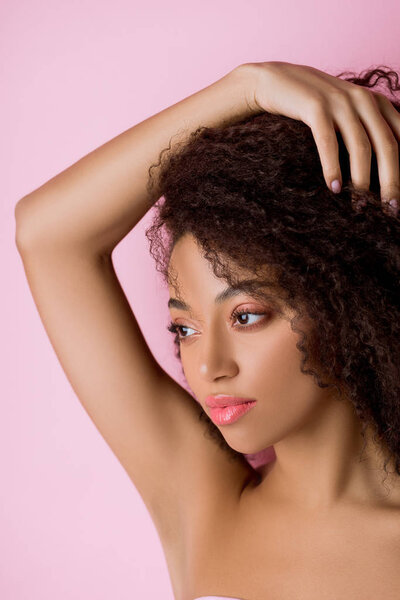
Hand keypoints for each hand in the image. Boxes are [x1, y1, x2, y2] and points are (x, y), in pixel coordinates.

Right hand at [242, 60, 399, 216]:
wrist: (275, 81)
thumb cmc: (312, 106)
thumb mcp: (346, 113)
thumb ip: (366, 131)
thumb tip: (383, 169)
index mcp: (376, 103)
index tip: (399, 198)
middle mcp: (363, 100)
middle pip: (387, 146)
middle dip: (391, 180)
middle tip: (390, 208)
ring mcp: (340, 102)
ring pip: (361, 146)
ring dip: (361, 180)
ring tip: (359, 206)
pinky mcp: (315, 106)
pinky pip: (328, 142)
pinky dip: (332, 167)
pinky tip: (333, 188)